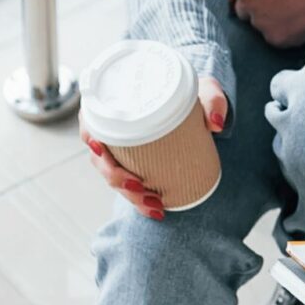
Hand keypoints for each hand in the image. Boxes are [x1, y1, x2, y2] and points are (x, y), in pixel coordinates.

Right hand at [85, 76, 226, 219]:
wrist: (204, 112)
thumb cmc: (197, 96)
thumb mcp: (206, 92)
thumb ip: (213, 100)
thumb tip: (215, 122)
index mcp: (123, 105)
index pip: (91, 119)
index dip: (89, 135)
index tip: (101, 149)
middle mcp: (117, 131)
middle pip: (101, 158)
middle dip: (116, 178)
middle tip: (139, 187)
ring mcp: (125, 153)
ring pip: (114, 178)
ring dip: (130, 195)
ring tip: (155, 205)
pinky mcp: (137, 168)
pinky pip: (130, 188)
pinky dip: (141, 202)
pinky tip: (157, 212)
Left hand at [228, 0, 304, 48]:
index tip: (256, 0)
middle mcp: (245, 1)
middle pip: (243, 14)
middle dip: (258, 12)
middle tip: (283, 3)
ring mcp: (259, 22)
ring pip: (260, 28)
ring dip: (273, 23)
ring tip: (297, 9)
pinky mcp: (275, 38)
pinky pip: (276, 39)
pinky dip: (286, 34)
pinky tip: (303, 21)